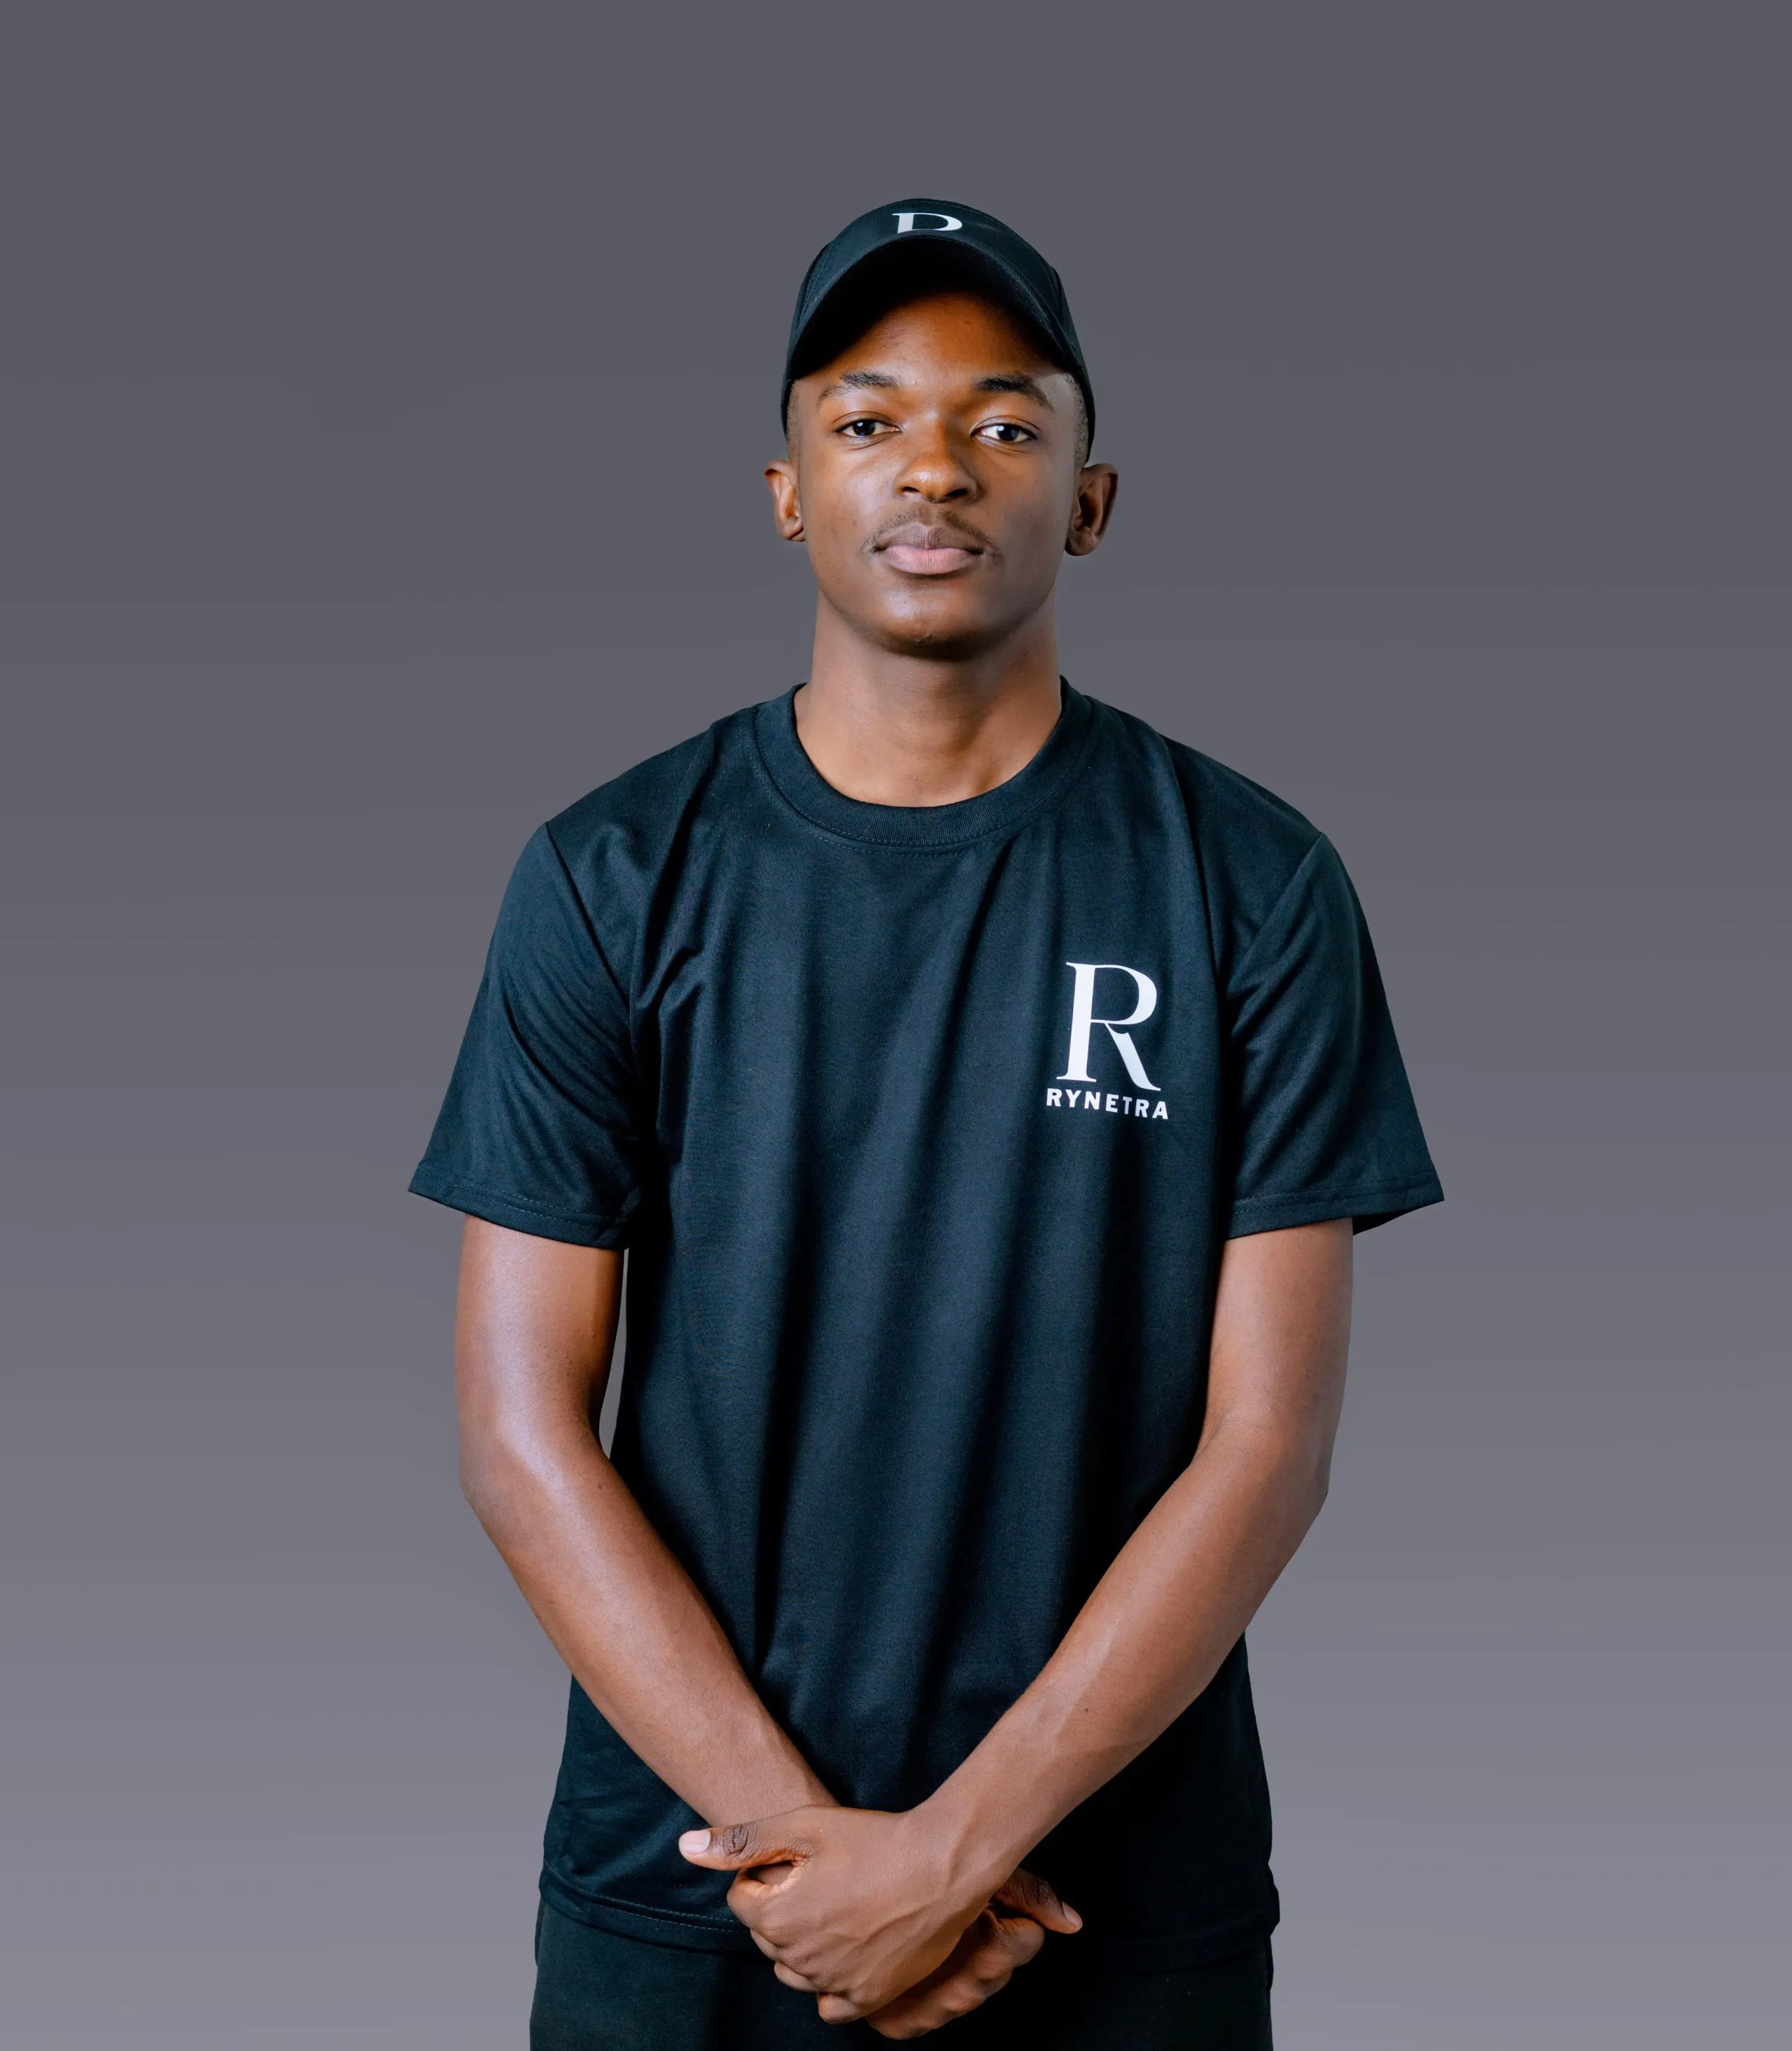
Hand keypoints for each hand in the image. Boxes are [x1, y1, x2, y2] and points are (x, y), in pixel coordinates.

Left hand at [679, 1806, 1077, 2022]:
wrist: (941, 1865)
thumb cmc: (872, 1839)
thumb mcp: (803, 1825)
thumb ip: (741, 1840)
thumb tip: (685, 1848)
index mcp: (778, 1917)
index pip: (741, 1902)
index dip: (764, 1875)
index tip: (795, 1860)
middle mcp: (800, 1958)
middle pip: (766, 1938)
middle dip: (780, 1910)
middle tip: (820, 1880)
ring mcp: (836, 1982)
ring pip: (794, 1973)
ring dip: (801, 1946)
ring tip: (835, 1909)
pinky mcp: (869, 1997)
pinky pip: (831, 2006)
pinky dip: (830, 1984)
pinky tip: (847, 1950)